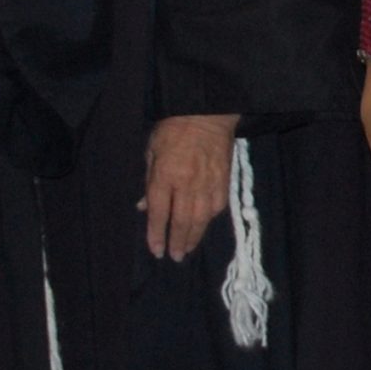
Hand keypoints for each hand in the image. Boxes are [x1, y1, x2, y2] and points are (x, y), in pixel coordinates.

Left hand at [142, 113, 237, 260]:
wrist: (208, 113)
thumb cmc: (173, 128)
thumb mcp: (152, 151)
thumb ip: (149, 181)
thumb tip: (146, 207)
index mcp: (165, 176)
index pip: (160, 213)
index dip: (156, 234)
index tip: (156, 250)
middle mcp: (187, 183)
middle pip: (182, 220)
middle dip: (177, 241)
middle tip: (175, 257)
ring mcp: (208, 183)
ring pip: (202, 218)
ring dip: (194, 236)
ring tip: (188, 249)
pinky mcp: (225, 179)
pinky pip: (218, 205)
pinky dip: (210, 219)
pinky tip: (205, 225)